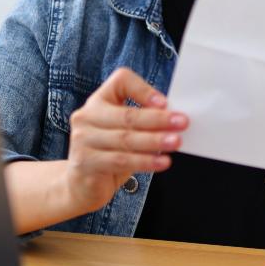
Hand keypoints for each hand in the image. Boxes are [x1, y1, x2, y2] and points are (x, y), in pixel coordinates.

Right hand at [62, 67, 187, 214]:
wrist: (82, 184)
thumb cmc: (110, 152)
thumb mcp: (125, 131)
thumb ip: (142, 121)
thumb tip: (174, 118)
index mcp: (99, 100)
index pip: (120, 81)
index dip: (143, 90)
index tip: (165, 102)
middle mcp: (87, 116)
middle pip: (126, 115)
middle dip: (158, 119)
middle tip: (182, 123)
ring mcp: (83, 139)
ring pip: (126, 139)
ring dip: (154, 141)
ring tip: (175, 142)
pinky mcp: (85, 162)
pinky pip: (121, 160)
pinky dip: (145, 161)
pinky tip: (162, 162)